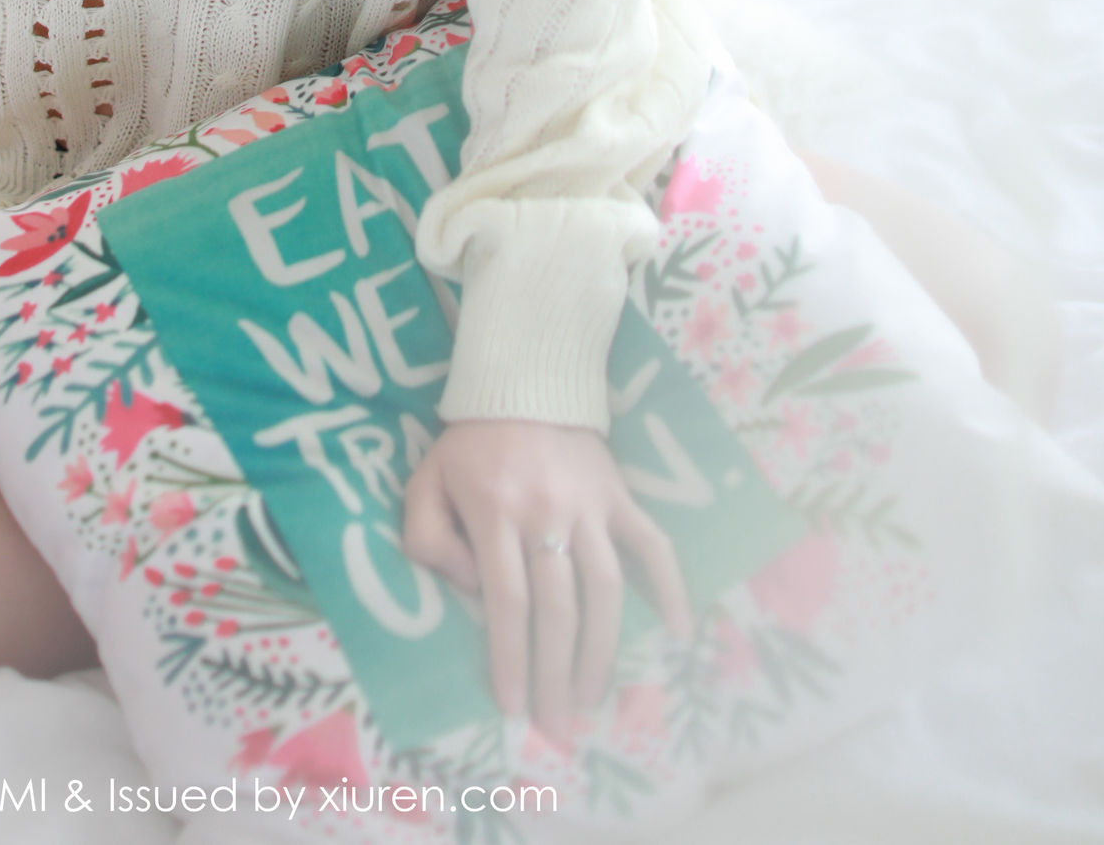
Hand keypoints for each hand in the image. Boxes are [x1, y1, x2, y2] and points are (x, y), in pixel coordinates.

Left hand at [400, 419, 691, 746]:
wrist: (524, 378)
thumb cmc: (470, 442)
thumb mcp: (426, 481)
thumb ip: (427, 539)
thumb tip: (468, 590)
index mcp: (494, 510)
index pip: (506, 601)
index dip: (510, 659)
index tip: (511, 706)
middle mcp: (545, 512)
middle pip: (558, 607)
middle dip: (557, 673)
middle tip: (557, 725)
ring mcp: (589, 504)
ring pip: (605, 588)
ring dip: (603, 650)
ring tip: (594, 698)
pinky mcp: (620, 495)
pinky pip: (652, 544)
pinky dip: (670, 587)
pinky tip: (678, 632)